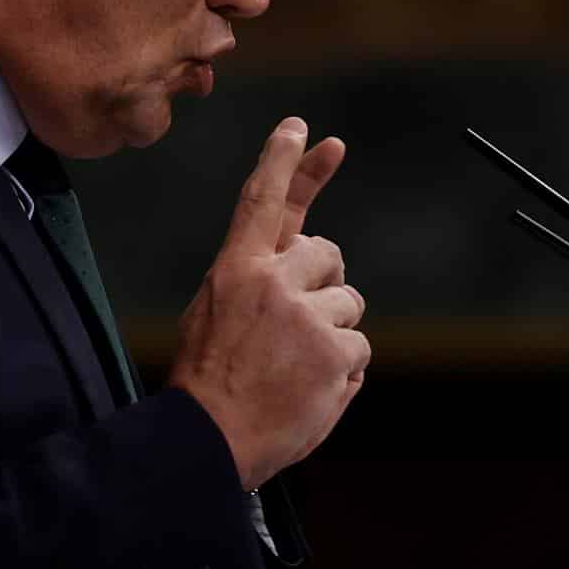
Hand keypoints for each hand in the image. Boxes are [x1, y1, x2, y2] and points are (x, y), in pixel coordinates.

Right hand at [167, 117, 368, 490]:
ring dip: (333, 332)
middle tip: (297, 323)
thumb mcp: (212, 310)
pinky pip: (360, 348)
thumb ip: (252, 275)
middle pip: (327, 252)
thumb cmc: (210, 378)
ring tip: (295, 366)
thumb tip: (296, 257)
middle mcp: (273, 282)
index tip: (303, 129)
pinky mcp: (336, 352)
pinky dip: (343, 371)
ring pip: (349, 304)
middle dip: (324, 282)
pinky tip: (309, 388)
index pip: (264, 199)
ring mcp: (307, 316)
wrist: (208, 438)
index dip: (284, 161)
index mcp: (236, 268)